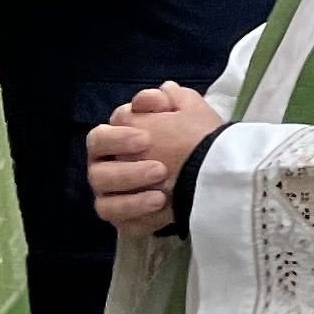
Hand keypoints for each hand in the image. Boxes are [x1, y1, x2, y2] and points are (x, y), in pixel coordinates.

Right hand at [86, 83, 221, 231]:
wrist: (216, 168)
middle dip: (126, 172)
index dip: (118, 137)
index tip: (147, 138)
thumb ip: (173, 98)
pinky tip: (160, 206)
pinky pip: (122, 222)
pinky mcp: (125, 219)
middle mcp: (107, 170)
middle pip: (97, 173)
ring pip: (105, 202)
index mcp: (115, 141)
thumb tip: (162, 91)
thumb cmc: (195, 138)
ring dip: (133, 197)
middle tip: (159, 169)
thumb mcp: (190, 111)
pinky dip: (138, 215)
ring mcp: (113, 197)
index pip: (99, 138)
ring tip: (163, 191)